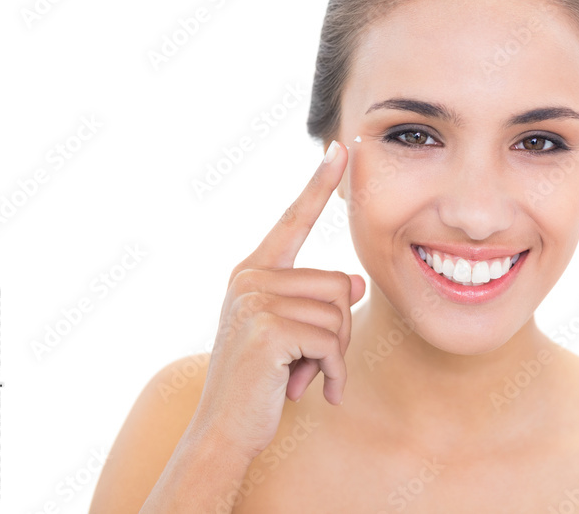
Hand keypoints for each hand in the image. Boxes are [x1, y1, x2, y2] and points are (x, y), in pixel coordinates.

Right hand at [190, 140, 363, 458]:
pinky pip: (330, 340)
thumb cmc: (261, 381)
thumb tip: (354, 281)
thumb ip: (316, 302)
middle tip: (305, 362)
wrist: (224, 430)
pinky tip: (306, 388)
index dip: (320, 184)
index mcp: (254, 272)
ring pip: (338, 313)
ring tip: (299, 375)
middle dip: (336, 332)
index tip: (340, 148)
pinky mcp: (267, 329)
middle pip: (337, 283)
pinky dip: (330, 371)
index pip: (294, 219)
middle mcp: (250, 278)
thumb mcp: (292, 334)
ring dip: (332, 355)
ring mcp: (254, 301)